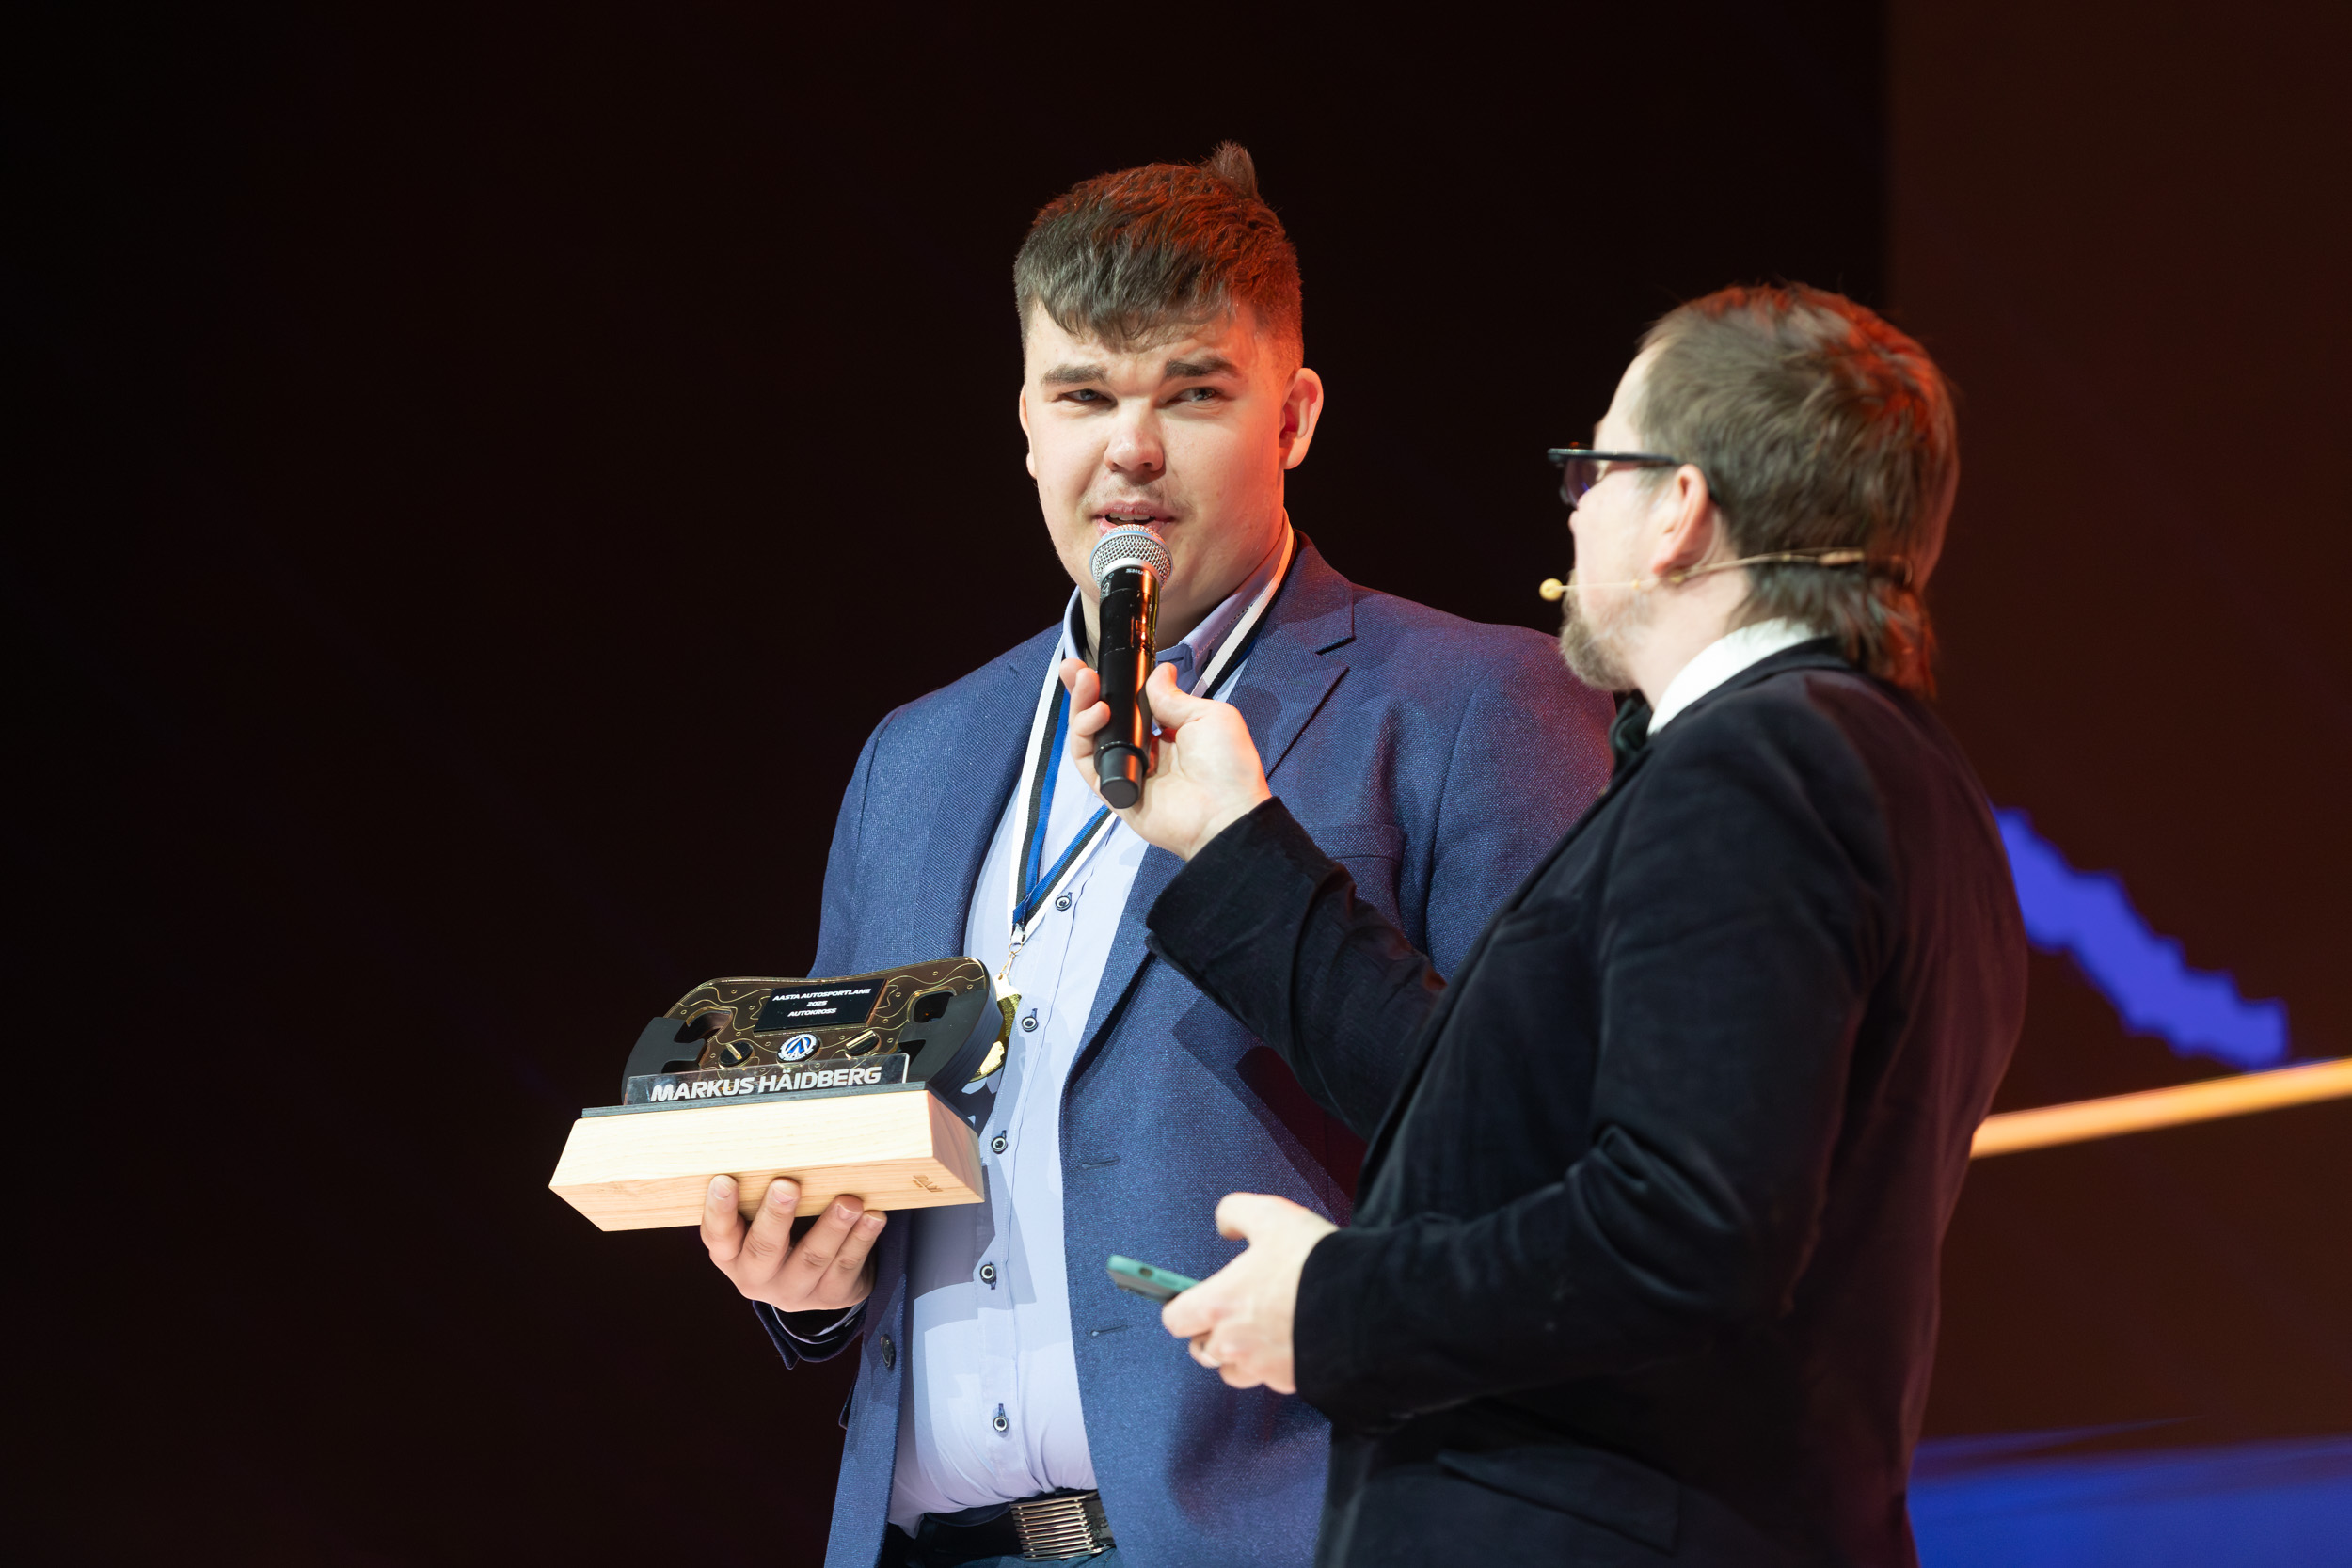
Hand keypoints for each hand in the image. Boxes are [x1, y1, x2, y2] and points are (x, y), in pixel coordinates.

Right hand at [701, 1175, 885, 1314]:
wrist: (819, 1278)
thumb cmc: (784, 1231)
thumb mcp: (761, 1218)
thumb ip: (761, 1191)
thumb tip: (775, 1142)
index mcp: (730, 1255)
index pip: (718, 1234)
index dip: (719, 1209)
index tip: (725, 1180)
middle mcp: (757, 1277)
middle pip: (764, 1249)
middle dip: (776, 1215)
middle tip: (787, 1185)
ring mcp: (794, 1291)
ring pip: (812, 1258)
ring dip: (831, 1227)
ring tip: (848, 1201)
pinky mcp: (831, 1296)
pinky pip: (847, 1266)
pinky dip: (862, 1239)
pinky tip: (873, 1217)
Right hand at [1060, 657, 1272, 859]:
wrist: (1226, 814)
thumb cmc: (1229, 770)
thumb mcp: (1207, 716)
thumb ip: (1174, 697)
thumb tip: (1159, 674)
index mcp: (1169, 734)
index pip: (1129, 705)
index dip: (1113, 686)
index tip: (1102, 666)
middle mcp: (1145, 752)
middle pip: (1103, 719)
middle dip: (1085, 691)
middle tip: (1077, 670)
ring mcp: (1127, 771)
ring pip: (1090, 737)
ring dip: (1082, 707)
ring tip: (1088, 684)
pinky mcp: (1114, 791)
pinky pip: (1088, 762)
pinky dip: (1085, 735)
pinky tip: (1099, 713)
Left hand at [1159, 1192, 1337, 1393]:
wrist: (1365, 1304)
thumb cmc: (1314, 1263)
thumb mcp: (1271, 1215)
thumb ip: (1236, 1212)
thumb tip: (1225, 1223)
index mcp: (1219, 1304)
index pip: (1175, 1320)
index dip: (1179, 1307)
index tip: (1188, 1298)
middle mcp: (1234, 1342)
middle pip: (1201, 1351)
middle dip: (1209, 1334)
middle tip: (1230, 1312)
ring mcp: (1262, 1367)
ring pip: (1233, 1372)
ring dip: (1238, 1356)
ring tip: (1258, 1331)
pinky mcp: (1291, 1381)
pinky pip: (1271, 1379)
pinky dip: (1275, 1364)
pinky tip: (1292, 1340)